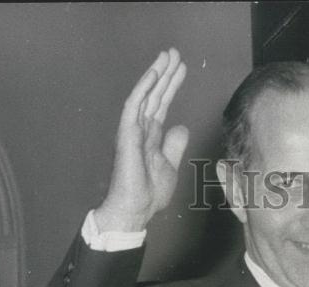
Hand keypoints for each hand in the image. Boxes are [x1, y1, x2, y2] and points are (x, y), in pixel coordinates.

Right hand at [94, 48, 189, 231]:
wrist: (135, 210)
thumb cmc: (149, 193)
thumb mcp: (170, 165)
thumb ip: (174, 145)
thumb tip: (180, 127)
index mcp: (150, 136)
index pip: (162, 104)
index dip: (171, 86)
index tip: (181, 68)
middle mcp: (140, 129)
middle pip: (155, 95)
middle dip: (165, 74)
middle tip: (175, 53)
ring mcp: (132, 130)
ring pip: (145, 95)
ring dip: (155, 74)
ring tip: (167, 55)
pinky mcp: (126, 134)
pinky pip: (134, 106)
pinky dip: (143, 89)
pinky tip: (153, 74)